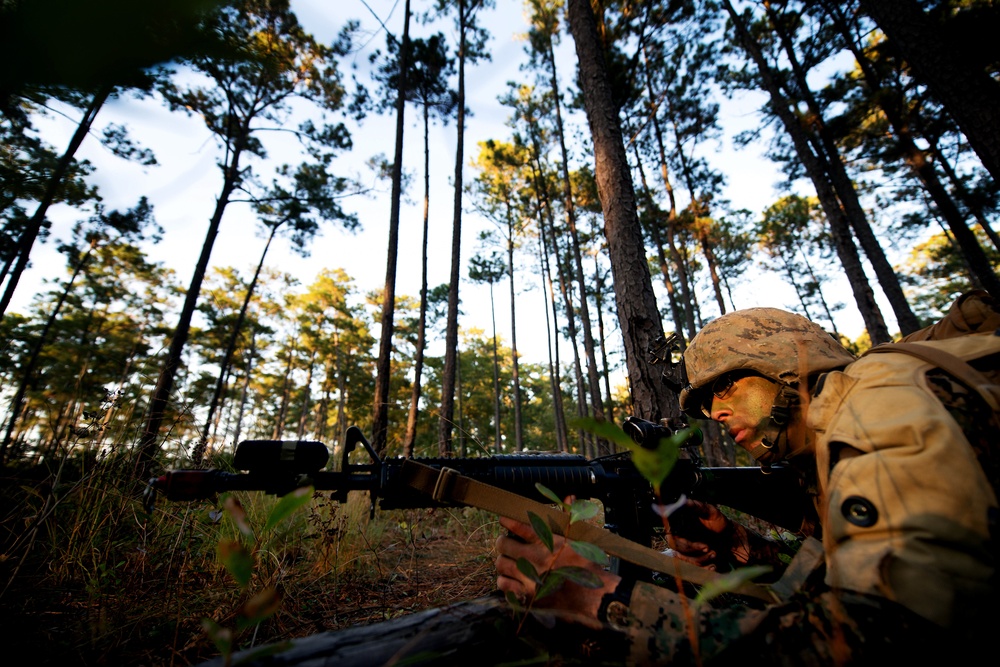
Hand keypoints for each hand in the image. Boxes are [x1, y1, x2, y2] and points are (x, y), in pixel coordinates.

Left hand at [494, 514, 618, 618]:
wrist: (594, 596)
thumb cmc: (587, 565)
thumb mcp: (578, 539)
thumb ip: (569, 518)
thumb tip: (569, 497)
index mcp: (546, 542)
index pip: (519, 525)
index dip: (508, 520)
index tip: (504, 519)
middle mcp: (535, 558)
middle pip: (503, 544)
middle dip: (503, 542)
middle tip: (507, 544)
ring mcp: (529, 577)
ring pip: (501, 564)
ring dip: (503, 562)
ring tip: (508, 561)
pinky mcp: (527, 595)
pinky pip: (504, 585)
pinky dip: (504, 581)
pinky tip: (511, 579)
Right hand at [664, 500, 746, 569]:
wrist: (734, 539)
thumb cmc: (721, 523)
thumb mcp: (710, 512)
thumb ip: (696, 507)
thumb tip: (683, 501)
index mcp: (680, 527)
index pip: (672, 537)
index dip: (683, 543)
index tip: (701, 545)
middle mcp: (680, 540)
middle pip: (677, 550)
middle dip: (693, 552)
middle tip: (708, 548)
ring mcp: (687, 553)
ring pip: (686, 562)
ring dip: (700, 560)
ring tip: (715, 553)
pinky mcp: (695, 564)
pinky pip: (694, 571)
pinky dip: (704, 570)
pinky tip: (714, 565)